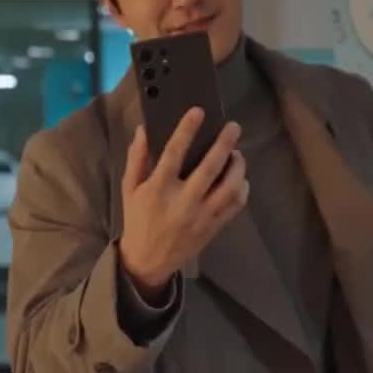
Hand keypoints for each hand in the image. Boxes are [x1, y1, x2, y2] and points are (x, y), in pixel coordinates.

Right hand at [117, 108, 248, 301]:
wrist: (148, 261)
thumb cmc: (138, 219)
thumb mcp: (129, 189)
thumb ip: (137, 159)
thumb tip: (142, 129)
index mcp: (158, 190)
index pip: (173, 154)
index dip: (186, 130)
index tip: (198, 112)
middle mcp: (182, 202)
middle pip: (209, 168)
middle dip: (224, 144)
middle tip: (233, 127)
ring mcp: (201, 216)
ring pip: (229, 188)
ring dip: (237, 167)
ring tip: (237, 153)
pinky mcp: (214, 227)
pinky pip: (235, 205)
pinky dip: (242, 188)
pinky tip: (239, 178)